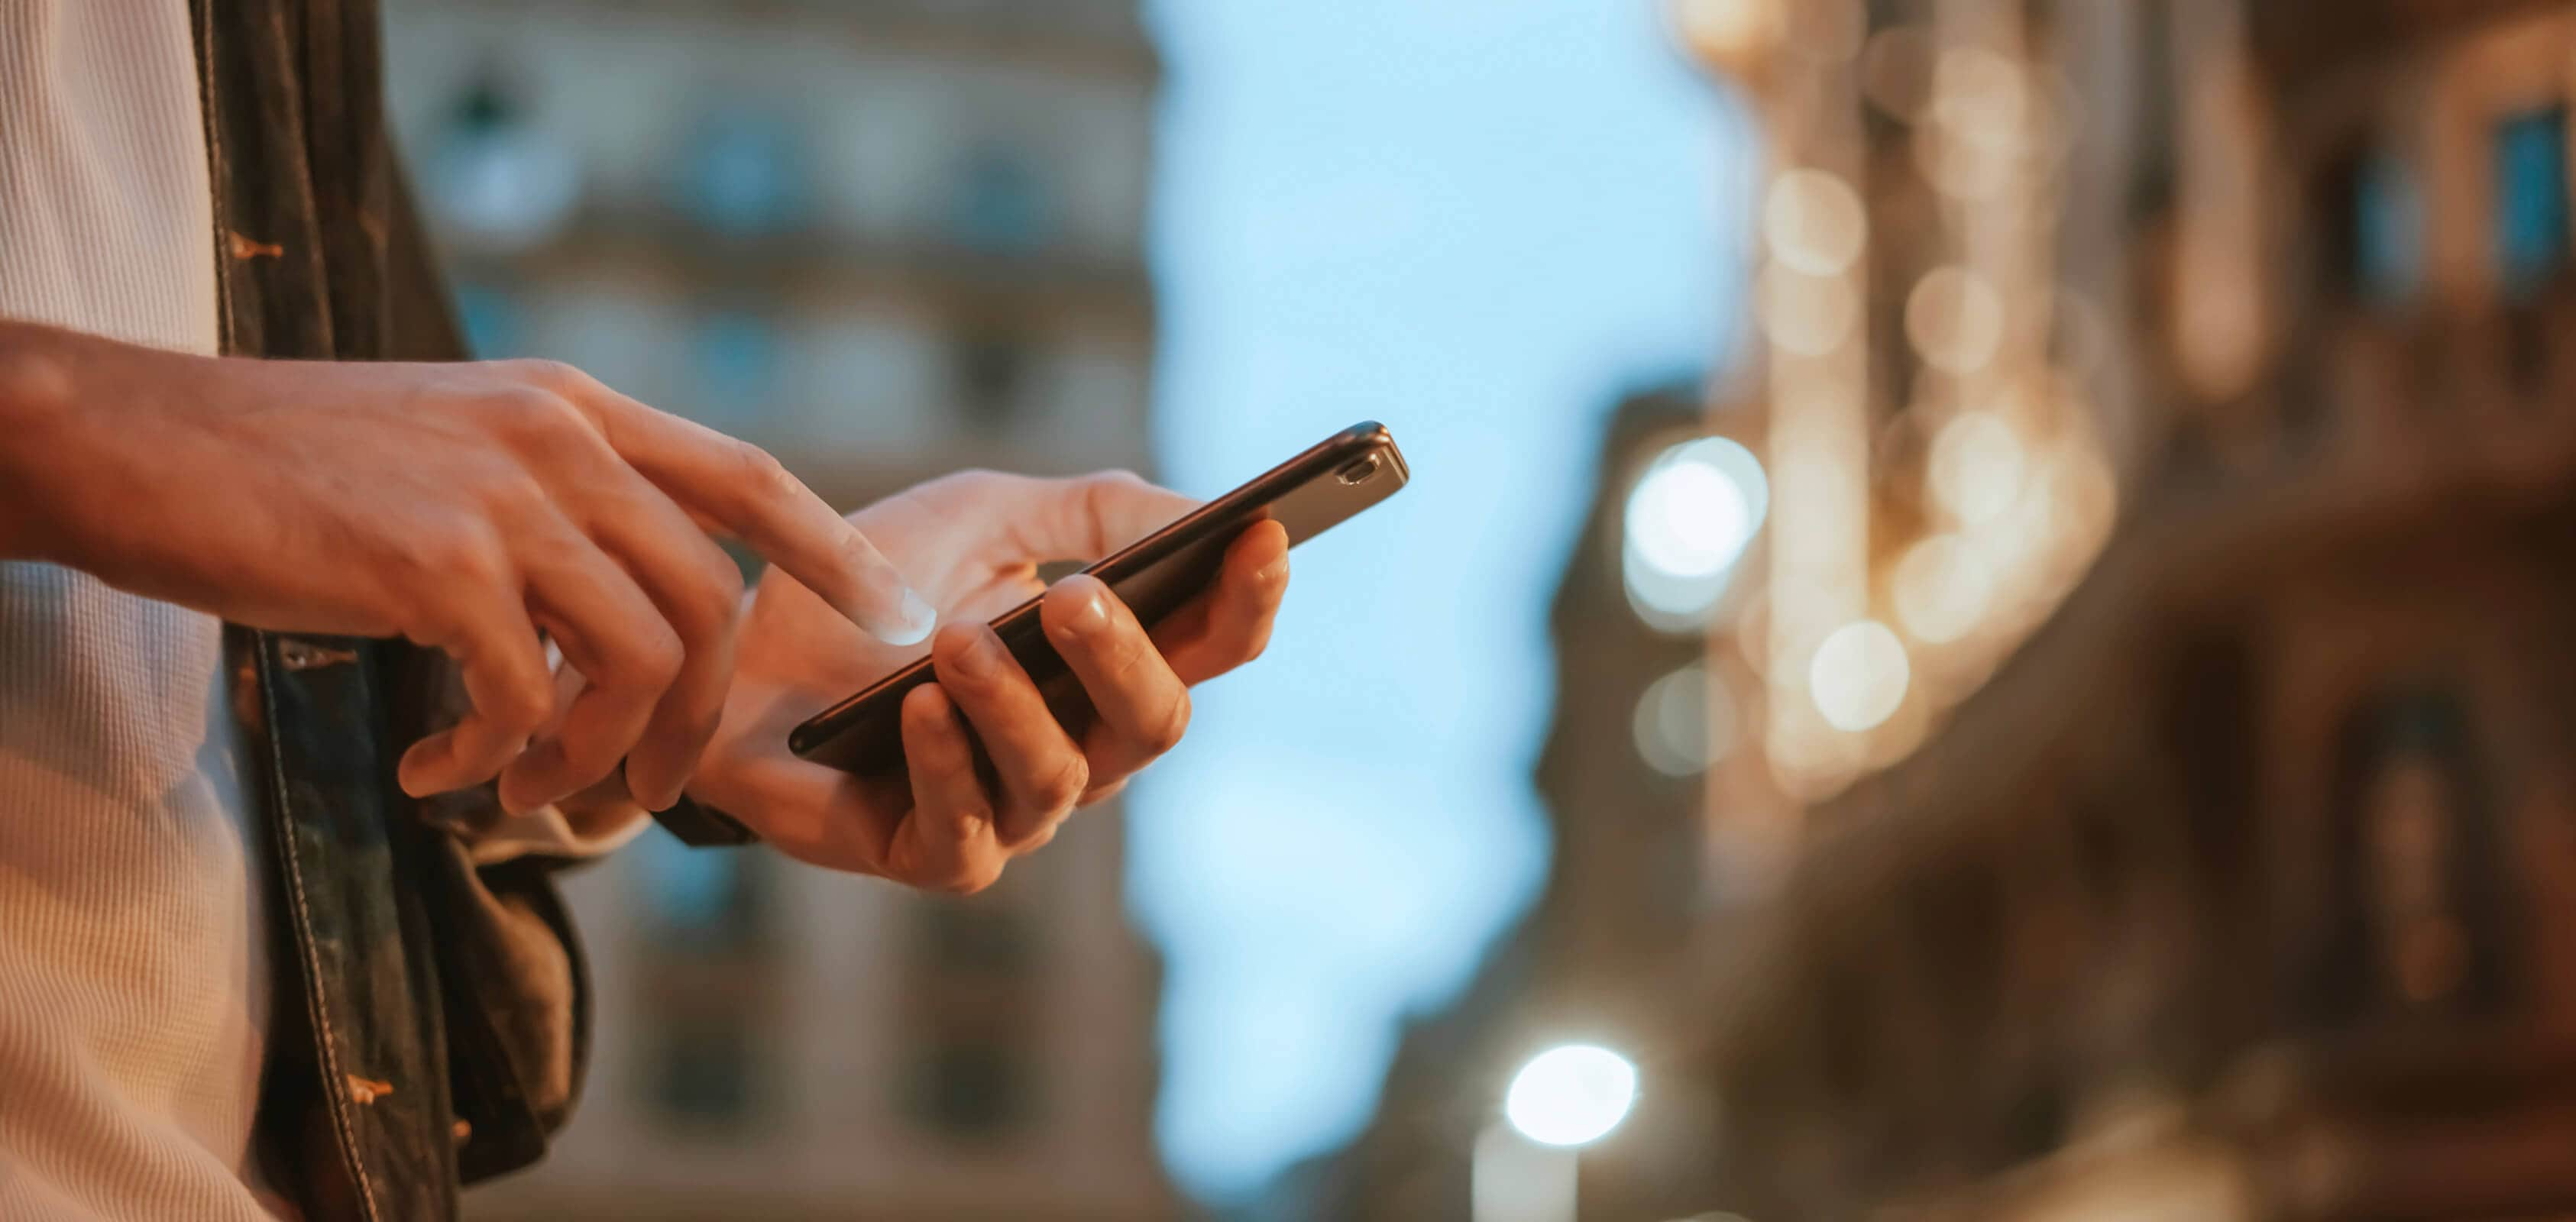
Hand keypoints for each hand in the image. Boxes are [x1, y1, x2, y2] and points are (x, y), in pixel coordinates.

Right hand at [0, 321, 930, 812]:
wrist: (140, 444)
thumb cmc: (293, 466)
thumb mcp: (457, 445)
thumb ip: (556, 502)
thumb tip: (623, 612)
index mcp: (573, 407)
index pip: (747, 476)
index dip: (834, 553)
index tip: (900, 618)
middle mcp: (558, 439)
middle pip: (709, 601)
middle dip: (698, 723)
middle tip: (646, 796)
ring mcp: (502, 496)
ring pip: (640, 658)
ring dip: (596, 756)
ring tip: (524, 794)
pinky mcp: (434, 565)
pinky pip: (526, 695)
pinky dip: (496, 759)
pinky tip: (436, 775)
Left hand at [682, 469, 1290, 890]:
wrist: (731, 651)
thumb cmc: (870, 588)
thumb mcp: (986, 516)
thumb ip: (1095, 510)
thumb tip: (1206, 512)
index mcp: (1107, 664)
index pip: (1210, 645)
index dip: (1248, 598)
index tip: (1266, 534)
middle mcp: (1080, 744)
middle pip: (1155, 722)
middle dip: (1125, 658)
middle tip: (1081, 597)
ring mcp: (1011, 809)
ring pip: (1062, 778)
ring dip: (1017, 705)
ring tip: (961, 644)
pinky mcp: (930, 854)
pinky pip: (967, 834)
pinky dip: (948, 765)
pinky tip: (921, 708)